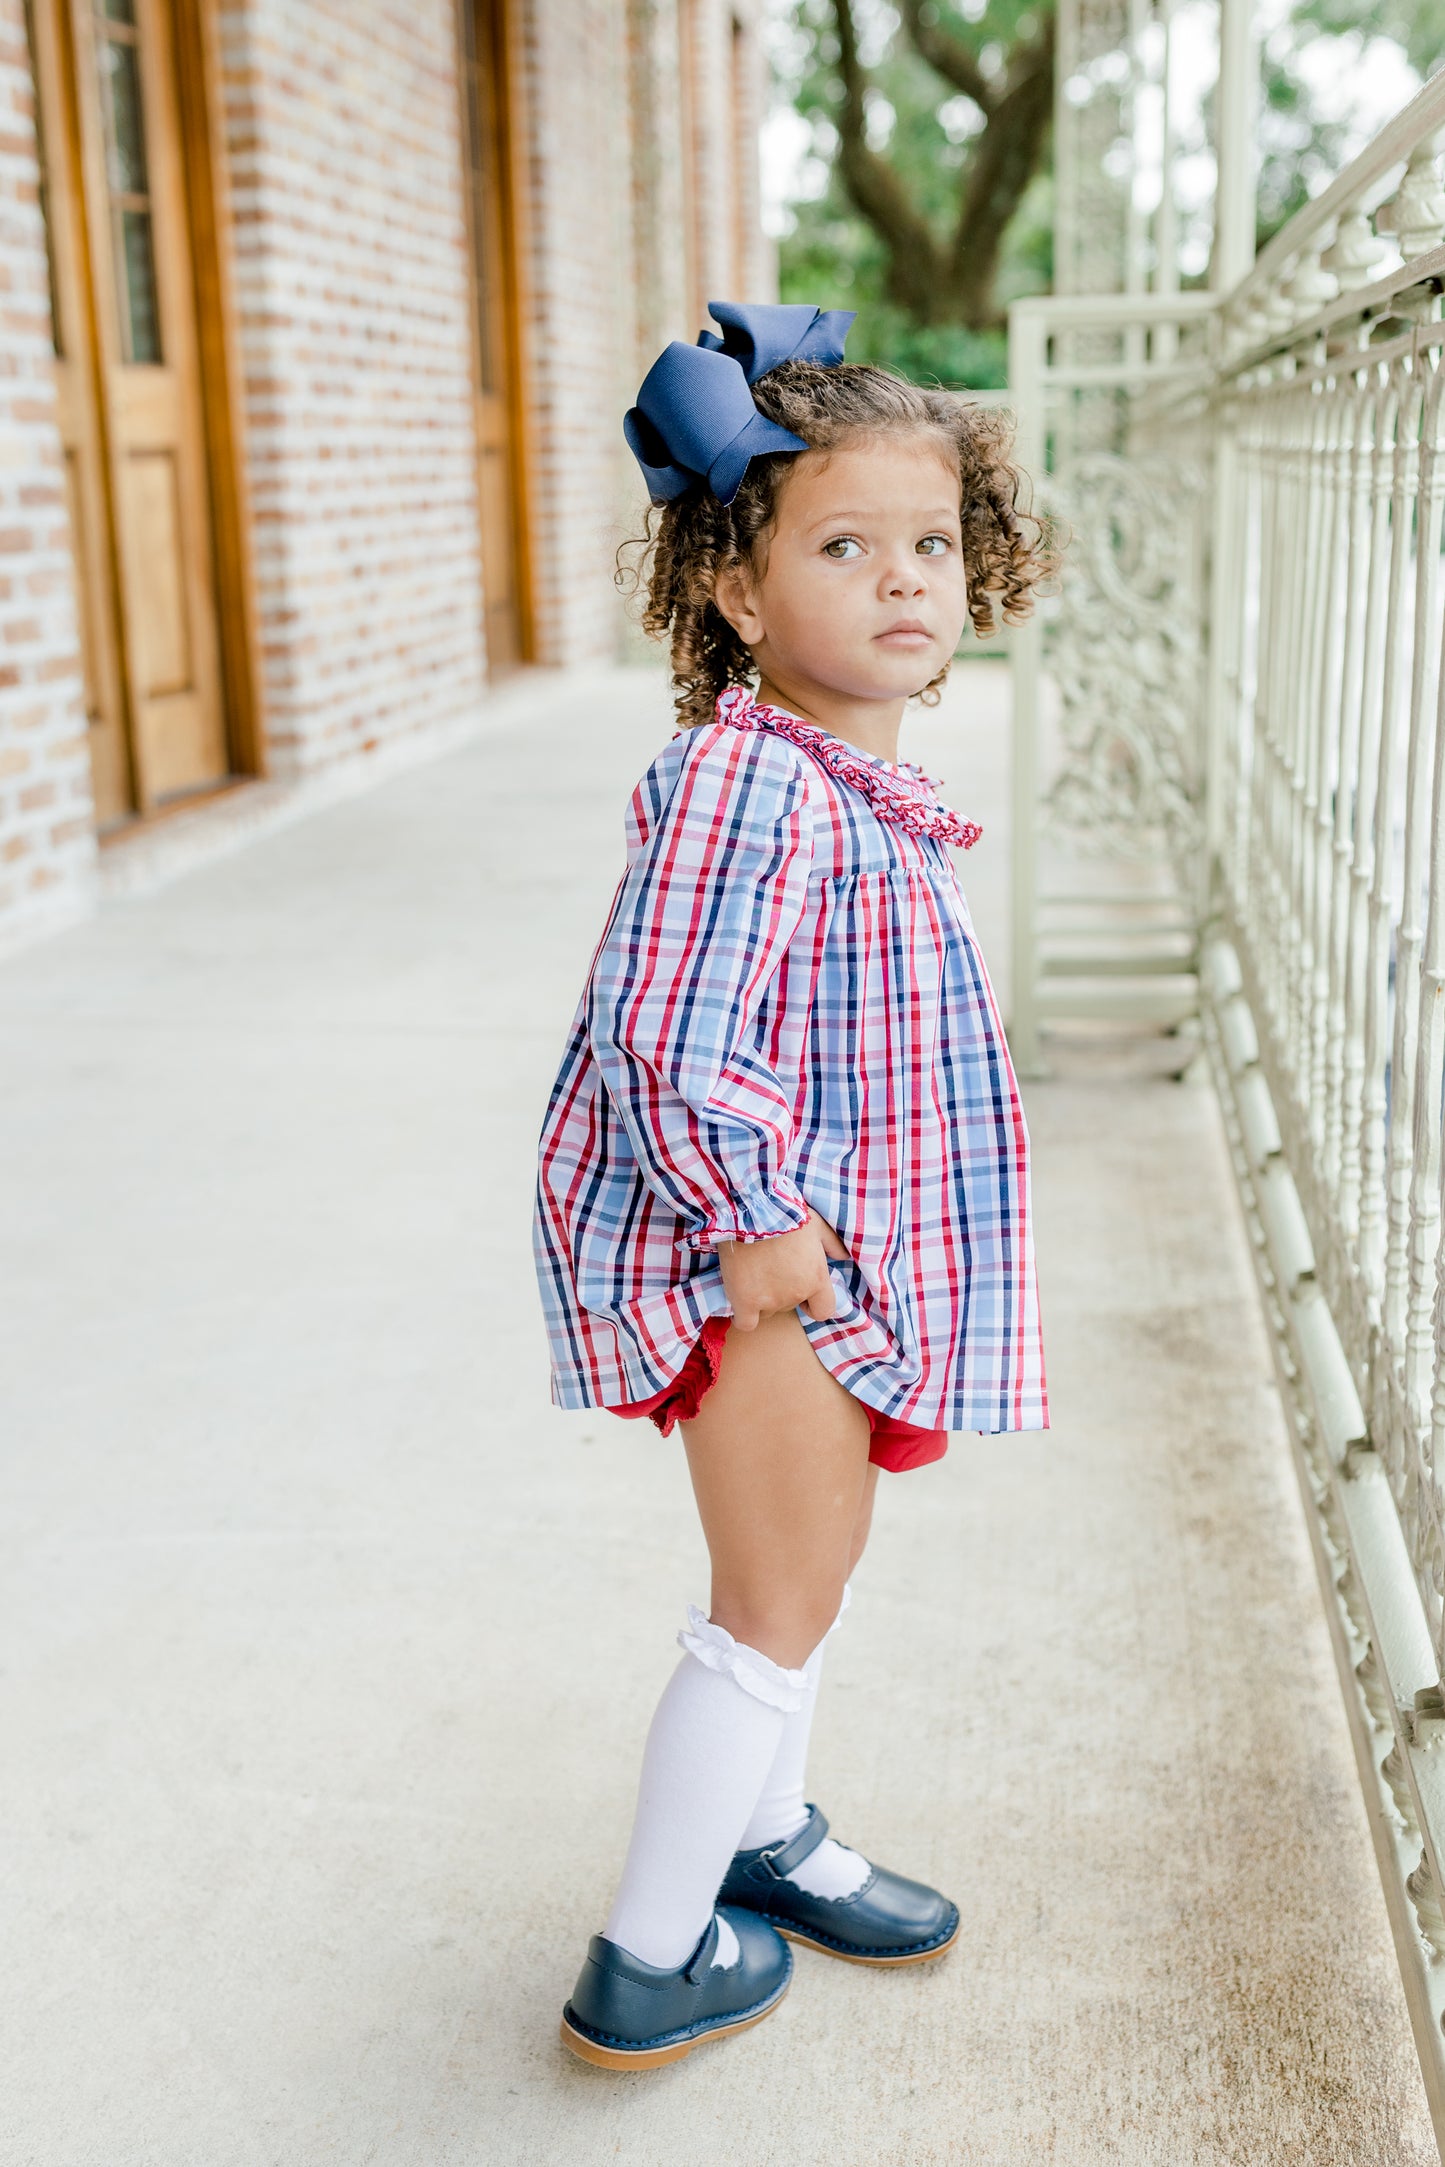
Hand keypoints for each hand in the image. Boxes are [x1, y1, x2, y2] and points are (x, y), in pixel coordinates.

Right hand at [718, 1206, 851, 1330]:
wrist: (751, 1210)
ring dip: (762, 1299)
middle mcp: (795, 1294)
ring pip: (767, 1311)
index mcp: (816, 1278)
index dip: (813, 1304)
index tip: (803, 1294)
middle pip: (790, 1306)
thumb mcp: (817, 1224)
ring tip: (753, 1273)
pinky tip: (741, 1300)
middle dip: (782, 1292)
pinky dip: (743, 1316)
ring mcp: (769, 1300)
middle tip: (770, 1268)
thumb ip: (832, 1244)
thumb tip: (843, 1256)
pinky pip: (746, 1323)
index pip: (823, 1310)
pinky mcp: (744, 1301)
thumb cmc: (785, 1213)